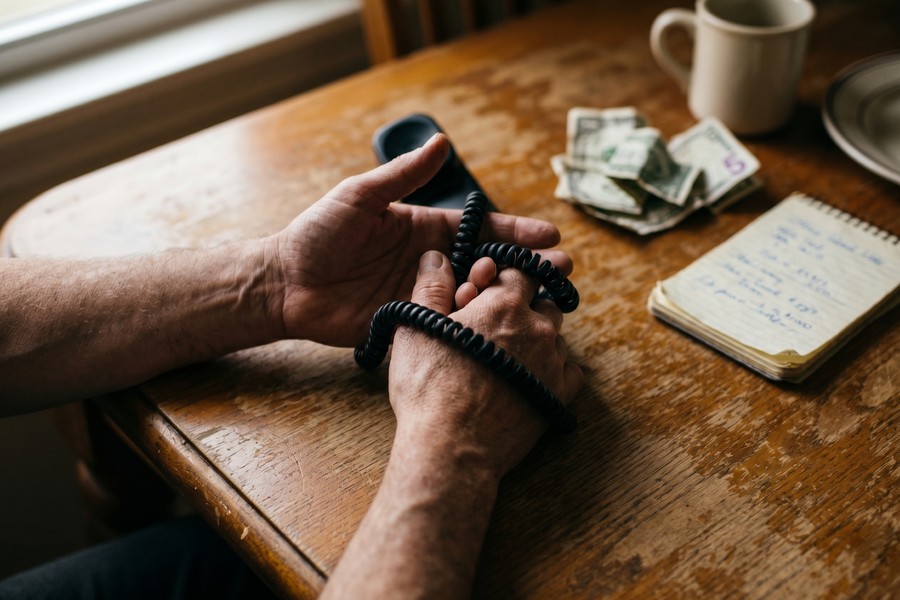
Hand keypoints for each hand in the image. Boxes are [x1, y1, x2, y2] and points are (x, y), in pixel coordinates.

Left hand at [269, 134, 571, 346]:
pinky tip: (500, 329)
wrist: (285, 284)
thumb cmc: (318, 234)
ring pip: (476, 299)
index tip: (550, 236)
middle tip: (561, 272)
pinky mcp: (413, 326)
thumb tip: (443, 143)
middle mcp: (432, 264)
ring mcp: (425, 296)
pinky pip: (450, 327)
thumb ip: (403, 175)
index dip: (516, 232)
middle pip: (488, 265)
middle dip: (526, 267)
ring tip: (540, 298)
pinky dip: (475, 328)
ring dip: (507, 297)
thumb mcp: (360, 196)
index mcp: (425, 230)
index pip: (480, 230)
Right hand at [388, 251, 583, 480]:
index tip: (495, 287)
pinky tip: (531, 378)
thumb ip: (430, 286)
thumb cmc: (428, 387)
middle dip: (525, 308)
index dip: (508, 276)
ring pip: (556, 337)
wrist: (451, 447)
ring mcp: (553, 362)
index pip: (523, 270)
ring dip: (538, 340)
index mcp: (505, 303)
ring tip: (509, 357)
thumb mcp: (417, 327)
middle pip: (544, 302)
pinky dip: (554, 369)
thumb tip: (436, 256)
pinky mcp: (559, 395)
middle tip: (497, 326)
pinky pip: (570, 370)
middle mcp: (537, 326)